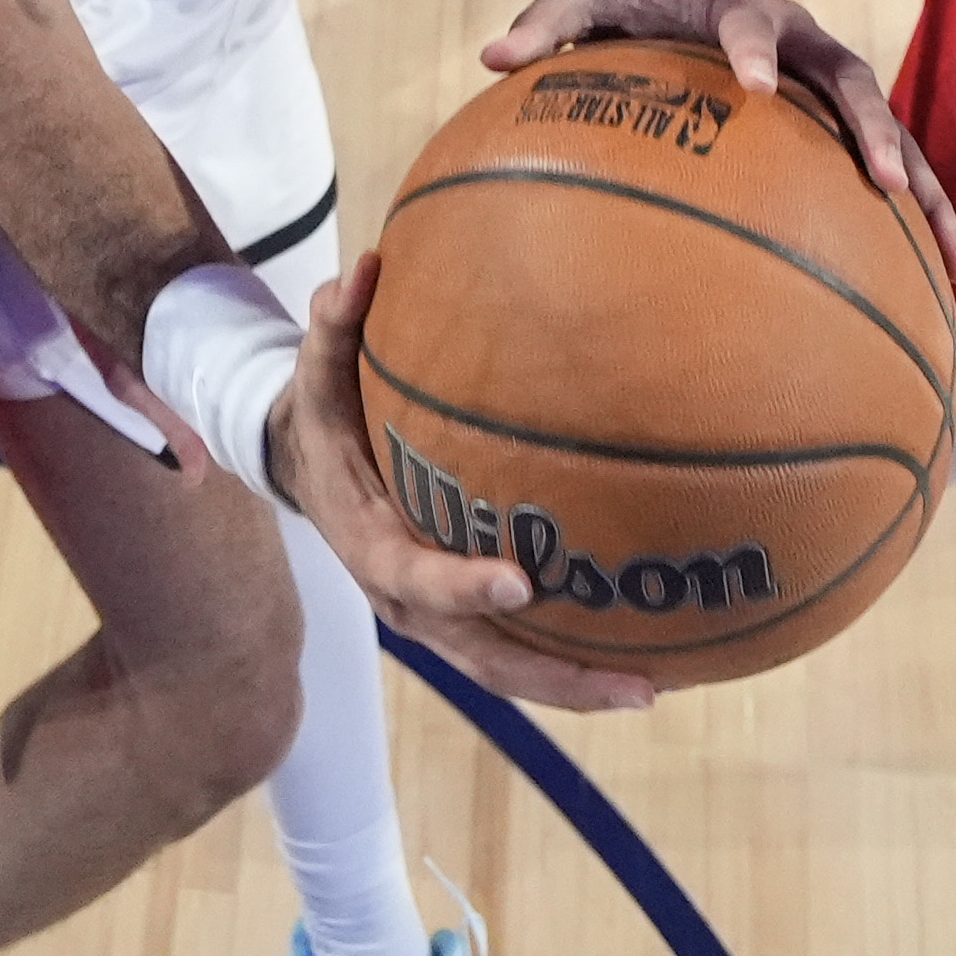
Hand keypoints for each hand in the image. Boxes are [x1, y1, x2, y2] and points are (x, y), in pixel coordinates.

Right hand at [260, 253, 651, 713]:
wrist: (305, 467)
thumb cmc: (324, 415)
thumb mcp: (316, 372)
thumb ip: (334, 326)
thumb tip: (362, 267)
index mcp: (367, 544)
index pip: (415, 576)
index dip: (463, 587)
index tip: (521, 579)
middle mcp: (403, 599)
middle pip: (480, 658)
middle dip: (552, 676)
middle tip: (633, 684)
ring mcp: (434, 618)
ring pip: (503, 670)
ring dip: (573, 686)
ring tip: (651, 687)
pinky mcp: (460, 619)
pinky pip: (515, 649)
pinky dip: (569, 659)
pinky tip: (639, 651)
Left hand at [486, 0, 955, 283]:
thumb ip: (544, 22)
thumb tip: (493, 59)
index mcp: (731, 2)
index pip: (746, 19)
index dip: (752, 47)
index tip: (753, 85)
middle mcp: (796, 38)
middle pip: (850, 77)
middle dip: (871, 128)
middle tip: (884, 182)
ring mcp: (823, 80)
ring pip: (888, 131)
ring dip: (922, 190)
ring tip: (953, 264)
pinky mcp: (833, 121)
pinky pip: (881, 168)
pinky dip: (915, 216)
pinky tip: (939, 280)